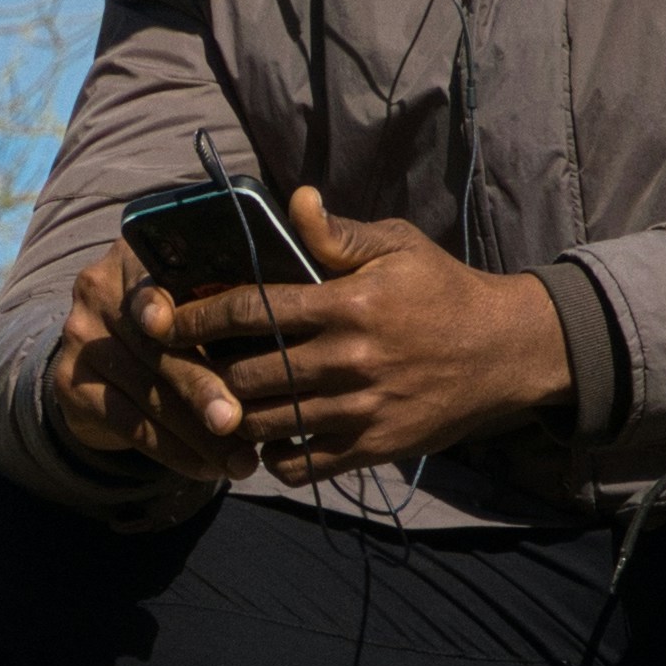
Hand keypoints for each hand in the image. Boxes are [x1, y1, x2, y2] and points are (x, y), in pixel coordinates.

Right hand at [49, 243, 256, 479]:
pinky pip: (129, 422)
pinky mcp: (72, 382)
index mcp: (138, 252)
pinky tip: (207, 468)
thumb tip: (291, 327)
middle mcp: (100, 286)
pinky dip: (173, 451)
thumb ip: (238, 299)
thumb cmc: (190, 326)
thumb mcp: (208, 300)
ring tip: (240, 461)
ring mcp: (80, 335)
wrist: (114, 364)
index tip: (185, 323)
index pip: (159, 276)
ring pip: (147, 390)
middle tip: (236, 421)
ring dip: (196, 433)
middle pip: (156, 344)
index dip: (170, 302)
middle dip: (201, 386)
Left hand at [184, 189, 573, 487]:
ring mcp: (359, 410)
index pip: (251, 310)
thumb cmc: (444, 291)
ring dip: (230, 417)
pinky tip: (263, 439)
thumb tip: (294, 200)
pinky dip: (271, 457)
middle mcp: (349, 360)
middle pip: (247, 374)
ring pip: (266, 423)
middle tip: (176, 368)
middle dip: (203, 371)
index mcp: (347, 304)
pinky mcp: (372, 448)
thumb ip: (338, 233)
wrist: (506, 353)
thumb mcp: (398, 246)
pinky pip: (301, 466)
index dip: (194, 315)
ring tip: (208, 404)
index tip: (160, 319)